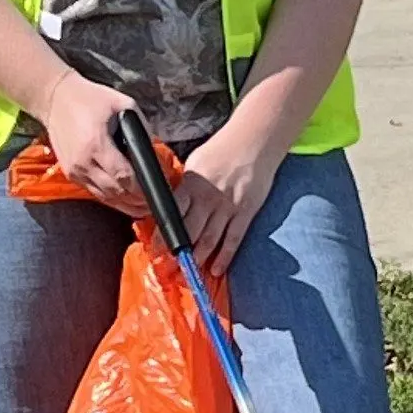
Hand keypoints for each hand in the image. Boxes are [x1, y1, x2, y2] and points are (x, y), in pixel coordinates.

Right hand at [36, 67, 144, 212]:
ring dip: (125, 205)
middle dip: (136, 201)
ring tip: (143, 208)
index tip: (156, 191)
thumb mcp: (123, 104)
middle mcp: (83, 162)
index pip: (123, 176)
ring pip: (104, 197)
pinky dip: (111, 198)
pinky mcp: (71, 173)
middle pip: (115, 192)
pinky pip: (94, 192)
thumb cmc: (90, 99)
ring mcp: (75, 170)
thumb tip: (155, 152)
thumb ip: (141, 129)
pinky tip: (125, 200)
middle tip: (153, 204)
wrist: (55, 99)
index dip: (141, 188)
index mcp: (96, 144)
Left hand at [177, 119, 284, 279]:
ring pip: (210, 239)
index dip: (163, 235)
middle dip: (178, 252)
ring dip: (198, 259)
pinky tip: (216, 270)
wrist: (255, 140)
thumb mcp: (196, 163)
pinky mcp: (246, 211)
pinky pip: (233, 239)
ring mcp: (228, 206)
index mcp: (191, 183)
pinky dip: (224, 257)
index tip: (156, 250)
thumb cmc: (224, 149)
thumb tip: (171, 206)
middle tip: (170, 269)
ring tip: (190, 273)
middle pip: (189, 231)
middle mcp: (208, 197)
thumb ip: (185, 186)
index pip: (173, 213)